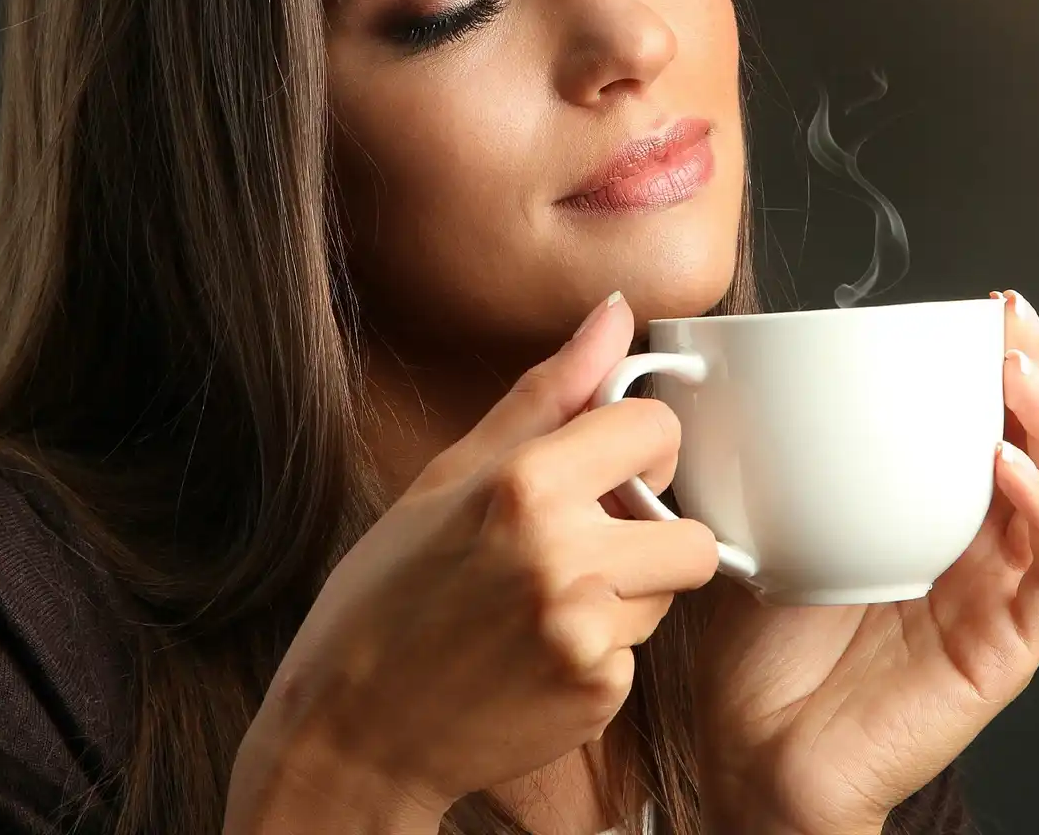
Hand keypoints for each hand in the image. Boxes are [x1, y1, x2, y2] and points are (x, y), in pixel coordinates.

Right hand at [226, 292, 718, 832]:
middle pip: (688, 530)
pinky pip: (635, 656)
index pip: (657, 430)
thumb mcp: (451, 476)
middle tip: (580, 544)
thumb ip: (549, 393)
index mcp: (524, 485)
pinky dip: (598, 653)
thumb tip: (614, 311)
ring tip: (541, 603)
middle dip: (648, 534)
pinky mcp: (598, 696)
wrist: (350, 728)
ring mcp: (586, 634)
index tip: (605, 468)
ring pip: (666, 595)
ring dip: (624, 594)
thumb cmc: (389, 594)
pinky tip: (534, 654)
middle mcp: (564, 557)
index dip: (636, 448)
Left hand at [691, 289, 1038, 834]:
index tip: (986, 306)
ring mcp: (997, 597)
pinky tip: (1008, 467)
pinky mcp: (1008, 648)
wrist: (755, 756)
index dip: (998, 366)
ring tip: (1017, 372)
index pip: (987, 426)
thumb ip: (767, 458)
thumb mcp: (759, 528)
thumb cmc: (755, 653)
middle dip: (1038, 375)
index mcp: (926, 517)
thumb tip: (727, 373)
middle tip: (1013, 320)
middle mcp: (974, 550)